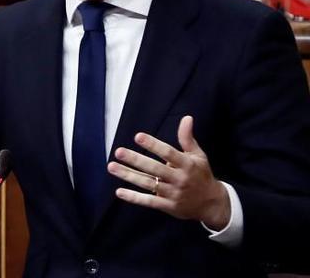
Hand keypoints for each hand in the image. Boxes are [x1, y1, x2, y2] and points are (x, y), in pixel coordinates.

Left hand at [107, 116, 230, 229]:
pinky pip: (149, 201)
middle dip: (136, 160)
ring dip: (128, 176)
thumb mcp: (198, 156)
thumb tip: (187, 118)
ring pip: (148, 183)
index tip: (138, 136)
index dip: (153, 145)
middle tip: (118, 151)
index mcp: (187, 164)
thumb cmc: (201, 175)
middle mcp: (179, 178)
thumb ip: (188, 138)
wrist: (212, 204)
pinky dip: (134, 197)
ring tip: (111, 166)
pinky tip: (119, 191)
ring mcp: (173, 193)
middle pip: (154, 168)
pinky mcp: (168, 206)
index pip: (168, 153)